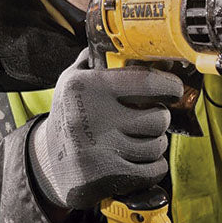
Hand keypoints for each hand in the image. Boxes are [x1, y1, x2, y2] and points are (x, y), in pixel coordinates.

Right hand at [28, 50, 183, 209]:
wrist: (47, 161)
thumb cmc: (71, 113)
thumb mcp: (74, 79)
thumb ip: (101, 58)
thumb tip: (140, 42)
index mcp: (87, 88)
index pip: (146, 82)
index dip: (170, 85)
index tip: (174, 89)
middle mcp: (90, 119)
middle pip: (157, 118)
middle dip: (160, 117)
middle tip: (150, 116)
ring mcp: (96, 152)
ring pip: (157, 145)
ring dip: (156, 142)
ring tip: (140, 138)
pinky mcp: (104, 179)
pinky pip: (152, 170)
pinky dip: (154, 165)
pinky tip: (140, 158)